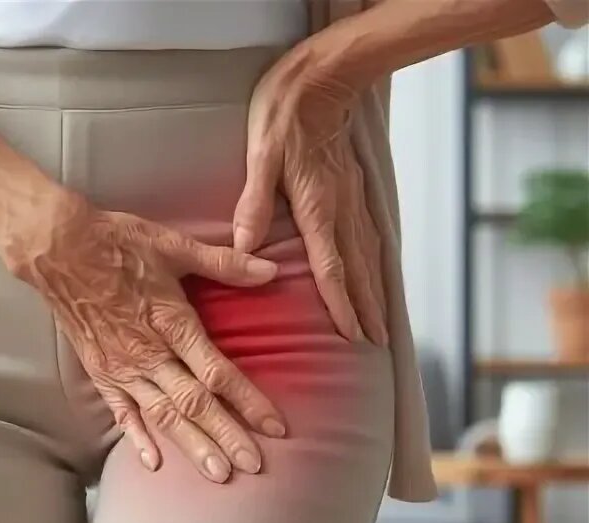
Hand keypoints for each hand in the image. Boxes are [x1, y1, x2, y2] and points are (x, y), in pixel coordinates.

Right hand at [8, 196, 288, 482]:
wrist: (56, 248)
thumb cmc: (117, 242)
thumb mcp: (173, 244)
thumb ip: (223, 263)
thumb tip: (269, 270)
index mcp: (172, 322)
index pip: (217, 371)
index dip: (249, 400)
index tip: (275, 427)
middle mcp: (149, 353)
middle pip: (194, 403)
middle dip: (227, 436)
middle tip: (254, 466)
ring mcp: (122, 367)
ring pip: (162, 414)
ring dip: (192, 445)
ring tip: (218, 474)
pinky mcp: (100, 371)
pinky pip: (121, 411)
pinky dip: (137, 437)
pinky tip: (154, 462)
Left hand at [232, 44, 388, 345]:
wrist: (322, 78)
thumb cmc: (284, 115)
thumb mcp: (260, 155)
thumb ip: (254, 203)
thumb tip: (244, 246)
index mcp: (317, 206)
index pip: (332, 266)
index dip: (342, 303)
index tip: (353, 333)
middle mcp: (341, 208)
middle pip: (357, 268)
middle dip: (366, 307)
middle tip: (375, 340)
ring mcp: (353, 199)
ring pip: (369, 253)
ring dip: (376, 289)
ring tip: (382, 319)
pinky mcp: (355, 188)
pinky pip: (370, 235)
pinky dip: (376, 261)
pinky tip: (377, 273)